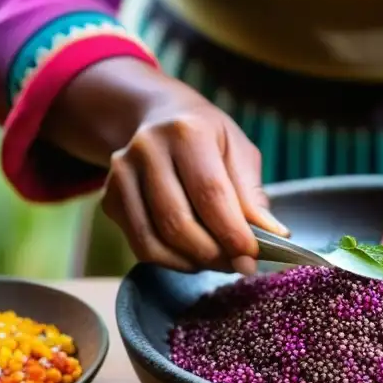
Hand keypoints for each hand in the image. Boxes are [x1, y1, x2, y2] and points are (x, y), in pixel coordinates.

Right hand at [43, 57, 286, 272]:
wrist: (160, 118)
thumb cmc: (208, 137)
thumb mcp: (239, 152)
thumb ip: (253, 195)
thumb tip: (273, 236)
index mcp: (187, 131)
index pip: (210, 192)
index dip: (232, 231)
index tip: (252, 256)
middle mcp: (147, 149)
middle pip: (178, 220)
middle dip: (213, 252)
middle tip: (239, 264)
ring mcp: (122, 174)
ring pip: (154, 239)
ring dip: (192, 261)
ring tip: (219, 261)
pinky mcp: (109, 198)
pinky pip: (140, 245)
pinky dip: (170, 260)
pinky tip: (192, 255)